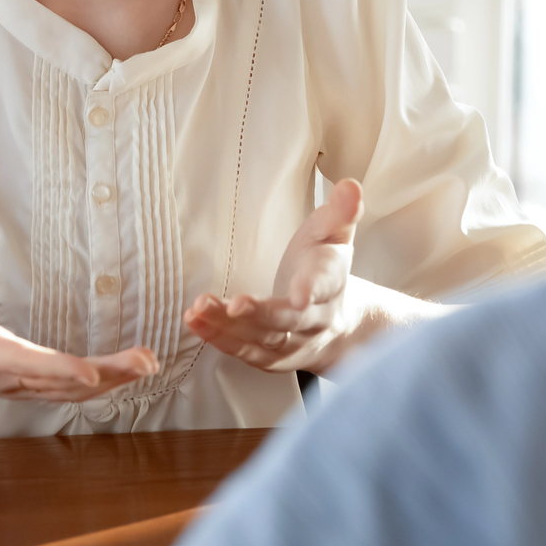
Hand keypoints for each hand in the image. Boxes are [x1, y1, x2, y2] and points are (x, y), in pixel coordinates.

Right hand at [0, 274, 157, 403]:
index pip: (20, 363)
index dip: (55, 370)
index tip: (91, 373)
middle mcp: (0, 374)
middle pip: (58, 382)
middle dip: (105, 375)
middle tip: (147, 361)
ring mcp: (12, 383)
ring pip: (67, 391)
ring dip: (110, 381)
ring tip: (148, 364)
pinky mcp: (19, 383)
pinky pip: (63, 390)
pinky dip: (96, 385)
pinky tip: (122, 375)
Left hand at [183, 178, 364, 374]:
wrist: (342, 323)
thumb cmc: (326, 268)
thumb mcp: (336, 236)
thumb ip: (341, 212)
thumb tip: (350, 186)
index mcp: (332, 282)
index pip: (325, 285)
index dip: (312, 288)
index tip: (299, 294)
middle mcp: (316, 319)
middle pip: (289, 320)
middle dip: (260, 314)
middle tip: (233, 304)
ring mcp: (295, 344)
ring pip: (263, 340)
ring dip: (230, 327)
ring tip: (199, 308)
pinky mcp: (274, 359)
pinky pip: (246, 353)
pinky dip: (220, 339)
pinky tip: (195, 322)